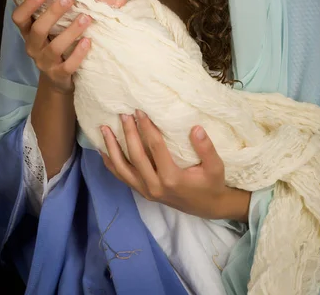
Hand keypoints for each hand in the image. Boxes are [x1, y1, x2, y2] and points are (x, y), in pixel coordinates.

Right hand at [7, 0, 91, 93]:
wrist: (56, 81)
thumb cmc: (49, 46)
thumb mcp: (37, 27)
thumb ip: (29, 8)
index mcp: (27, 34)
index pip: (19, 18)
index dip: (27, 5)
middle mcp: (33, 48)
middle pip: (38, 30)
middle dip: (53, 13)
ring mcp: (46, 63)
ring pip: (56, 48)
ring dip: (71, 31)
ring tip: (86, 17)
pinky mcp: (59, 75)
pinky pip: (68, 66)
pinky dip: (78, 54)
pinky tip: (88, 41)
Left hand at [100, 112, 250, 221]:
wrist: (208, 207)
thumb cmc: (211, 184)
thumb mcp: (216, 167)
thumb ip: (206, 148)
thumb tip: (196, 128)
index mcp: (172, 178)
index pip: (155, 147)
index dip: (146, 127)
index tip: (139, 111)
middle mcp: (155, 186)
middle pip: (136, 155)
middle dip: (128, 132)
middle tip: (123, 114)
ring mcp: (146, 191)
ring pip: (123, 168)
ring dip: (112, 147)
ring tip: (104, 129)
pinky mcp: (143, 192)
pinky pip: (122, 177)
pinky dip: (111, 163)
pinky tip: (103, 150)